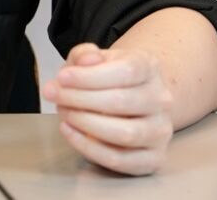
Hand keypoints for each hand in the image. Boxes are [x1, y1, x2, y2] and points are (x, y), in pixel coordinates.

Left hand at [42, 43, 173, 175]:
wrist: (130, 97)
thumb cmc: (106, 76)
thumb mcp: (93, 58)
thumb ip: (85, 55)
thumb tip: (85, 61)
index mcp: (150, 68)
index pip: (127, 71)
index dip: (90, 76)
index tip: (61, 77)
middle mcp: (162, 100)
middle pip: (122, 101)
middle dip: (80, 99)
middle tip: (54, 95)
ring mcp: (161, 131)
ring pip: (125, 133)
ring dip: (85, 123)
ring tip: (62, 111)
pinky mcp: (153, 158)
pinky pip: (121, 160)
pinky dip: (90, 148)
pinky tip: (69, 131)